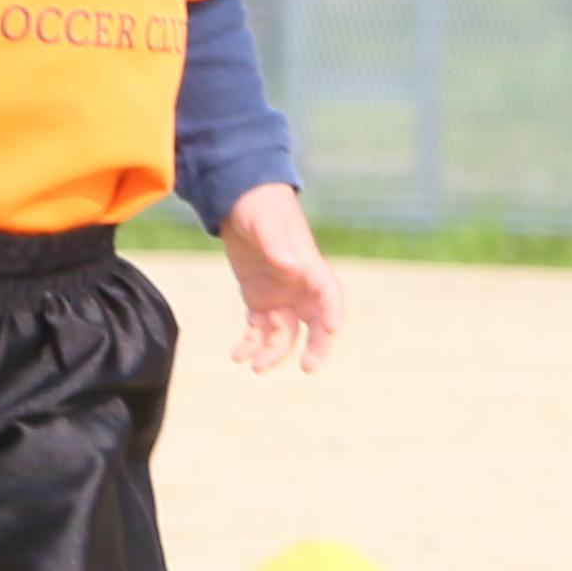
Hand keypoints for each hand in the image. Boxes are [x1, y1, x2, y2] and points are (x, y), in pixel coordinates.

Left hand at [220, 182, 341, 373]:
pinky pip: (260, 331)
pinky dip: (251, 345)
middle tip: (309, 366)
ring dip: (273, 352)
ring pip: (285, 334)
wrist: (239, 204)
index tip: (332, 329)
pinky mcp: (260, 302)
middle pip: (316, 324)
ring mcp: (281, 297)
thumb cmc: (260, 207)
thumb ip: (278, 242)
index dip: (334, 312)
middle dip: (315, 347)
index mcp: (310, 267)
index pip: (331, 294)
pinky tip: (237, 355)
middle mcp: (301, 288)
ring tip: (254, 366)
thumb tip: (290, 264)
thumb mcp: (266, 221)